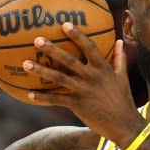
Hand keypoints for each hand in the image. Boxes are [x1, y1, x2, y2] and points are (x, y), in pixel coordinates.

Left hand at [22, 24, 144, 146]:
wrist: (124, 124)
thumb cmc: (124, 99)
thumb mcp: (123, 77)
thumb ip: (120, 58)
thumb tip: (120, 41)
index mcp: (103, 68)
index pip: (90, 47)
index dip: (77, 36)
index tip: (65, 24)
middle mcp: (92, 77)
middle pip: (69, 60)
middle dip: (53, 49)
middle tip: (37, 40)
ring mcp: (84, 91)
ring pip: (59, 78)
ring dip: (41, 71)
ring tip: (25, 64)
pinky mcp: (78, 105)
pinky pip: (57, 100)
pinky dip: (42, 98)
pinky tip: (29, 94)